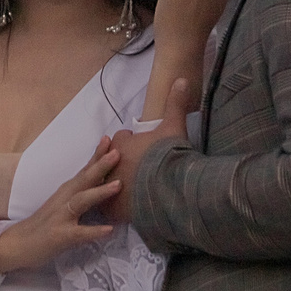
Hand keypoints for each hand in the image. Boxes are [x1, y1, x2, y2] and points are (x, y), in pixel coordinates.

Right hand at [0, 142, 120, 281]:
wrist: (16, 245)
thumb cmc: (43, 226)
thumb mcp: (61, 206)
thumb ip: (79, 195)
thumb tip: (103, 184)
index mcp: (65, 192)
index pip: (83, 171)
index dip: (96, 155)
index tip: (110, 139)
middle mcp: (62, 200)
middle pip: (83, 180)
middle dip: (101, 165)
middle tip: (118, 152)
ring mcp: (60, 217)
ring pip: (81, 201)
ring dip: (99, 192)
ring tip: (119, 185)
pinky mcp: (59, 236)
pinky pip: (79, 233)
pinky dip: (94, 231)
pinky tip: (109, 230)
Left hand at [105, 77, 193, 220]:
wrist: (170, 187)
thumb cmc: (170, 155)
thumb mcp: (173, 125)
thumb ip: (175, 102)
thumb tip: (182, 79)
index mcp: (120, 144)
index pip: (119, 140)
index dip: (129, 142)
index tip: (140, 145)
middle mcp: (110, 165)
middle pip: (109, 164)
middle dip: (119, 165)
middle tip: (134, 171)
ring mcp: (110, 188)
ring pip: (108, 186)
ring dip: (115, 187)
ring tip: (127, 192)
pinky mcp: (114, 208)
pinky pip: (110, 209)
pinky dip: (116, 209)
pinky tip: (124, 211)